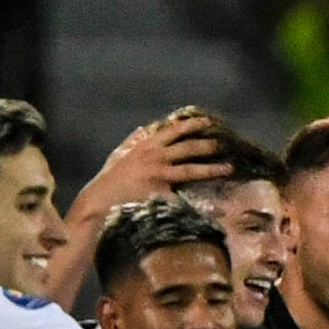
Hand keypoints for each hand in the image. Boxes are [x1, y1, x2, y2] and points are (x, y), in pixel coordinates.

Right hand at [85, 111, 229, 205]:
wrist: (100, 201)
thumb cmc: (109, 180)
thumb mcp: (118, 155)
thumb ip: (132, 141)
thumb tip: (142, 130)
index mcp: (146, 146)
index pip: (172, 131)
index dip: (191, 125)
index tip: (206, 122)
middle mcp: (154, 158)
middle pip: (187, 147)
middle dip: (208, 144)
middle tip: (223, 143)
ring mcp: (158, 176)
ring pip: (190, 169)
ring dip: (212, 168)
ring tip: (229, 167)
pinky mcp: (161, 195)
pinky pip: (186, 198)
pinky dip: (202, 204)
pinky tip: (218, 206)